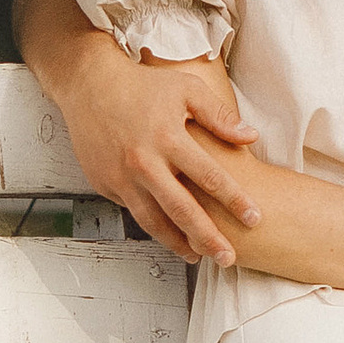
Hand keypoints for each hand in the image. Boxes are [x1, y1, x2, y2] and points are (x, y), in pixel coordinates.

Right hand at [55, 40, 264, 266]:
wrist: (89, 85)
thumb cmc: (142, 85)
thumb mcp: (186, 89)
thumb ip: (219, 116)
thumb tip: (251, 137)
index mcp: (168, 137)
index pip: (209, 177)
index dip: (235, 200)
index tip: (254, 218)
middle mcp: (143, 162)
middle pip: (182, 210)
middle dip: (208, 238)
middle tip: (228, 258)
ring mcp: (121, 177)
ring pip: (153, 221)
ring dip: (177, 243)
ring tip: (198, 256)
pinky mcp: (105, 184)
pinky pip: (133, 211)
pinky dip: (153, 227)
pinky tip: (170, 234)